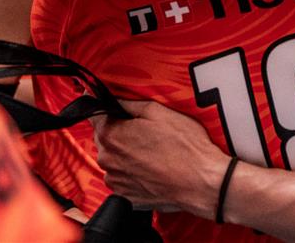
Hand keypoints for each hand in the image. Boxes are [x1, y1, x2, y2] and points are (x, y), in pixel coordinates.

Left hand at [95, 100, 232, 215]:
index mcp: (112, 135)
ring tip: (152, 151)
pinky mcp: (127, 196)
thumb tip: (113, 98)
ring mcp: (116, 181)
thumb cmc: (184, 146)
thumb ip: (129, 103)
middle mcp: (108, 159)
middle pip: (104, 138)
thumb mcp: (158, 112)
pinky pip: (123, 178)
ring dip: (125, 153)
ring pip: (114, 159)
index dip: (103, 108)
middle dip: (119, 131)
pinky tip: (152, 167)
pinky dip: (132, 172)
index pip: (94, 116)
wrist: (200, 181)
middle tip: (145, 130)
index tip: (110, 106)